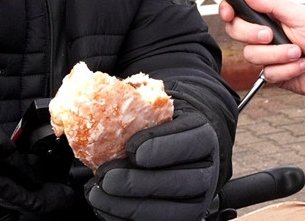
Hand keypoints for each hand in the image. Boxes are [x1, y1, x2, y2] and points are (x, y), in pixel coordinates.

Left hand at [86, 106, 219, 220]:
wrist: (177, 142)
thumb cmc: (161, 123)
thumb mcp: (155, 104)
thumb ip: (137, 101)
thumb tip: (102, 97)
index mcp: (203, 134)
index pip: (191, 142)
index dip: (161, 147)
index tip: (131, 149)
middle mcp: (206, 169)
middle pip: (180, 181)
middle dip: (138, 182)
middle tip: (107, 177)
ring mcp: (196, 198)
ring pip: (169, 210)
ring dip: (128, 206)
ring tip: (98, 193)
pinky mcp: (182, 216)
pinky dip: (125, 219)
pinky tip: (105, 206)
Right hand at [220, 0, 304, 96]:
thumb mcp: (301, 15)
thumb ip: (272, 4)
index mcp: (270, 16)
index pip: (239, 12)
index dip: (229, 11)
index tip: (228, 13)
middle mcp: (265, 35)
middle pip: (237, 34)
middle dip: (253, 35)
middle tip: (270, 35)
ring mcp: (269, 56)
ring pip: (252, 56)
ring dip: (278, 55)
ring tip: (298, 52)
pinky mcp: (275, 74)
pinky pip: (268, 74)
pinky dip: (287, 70)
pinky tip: (301, 65)